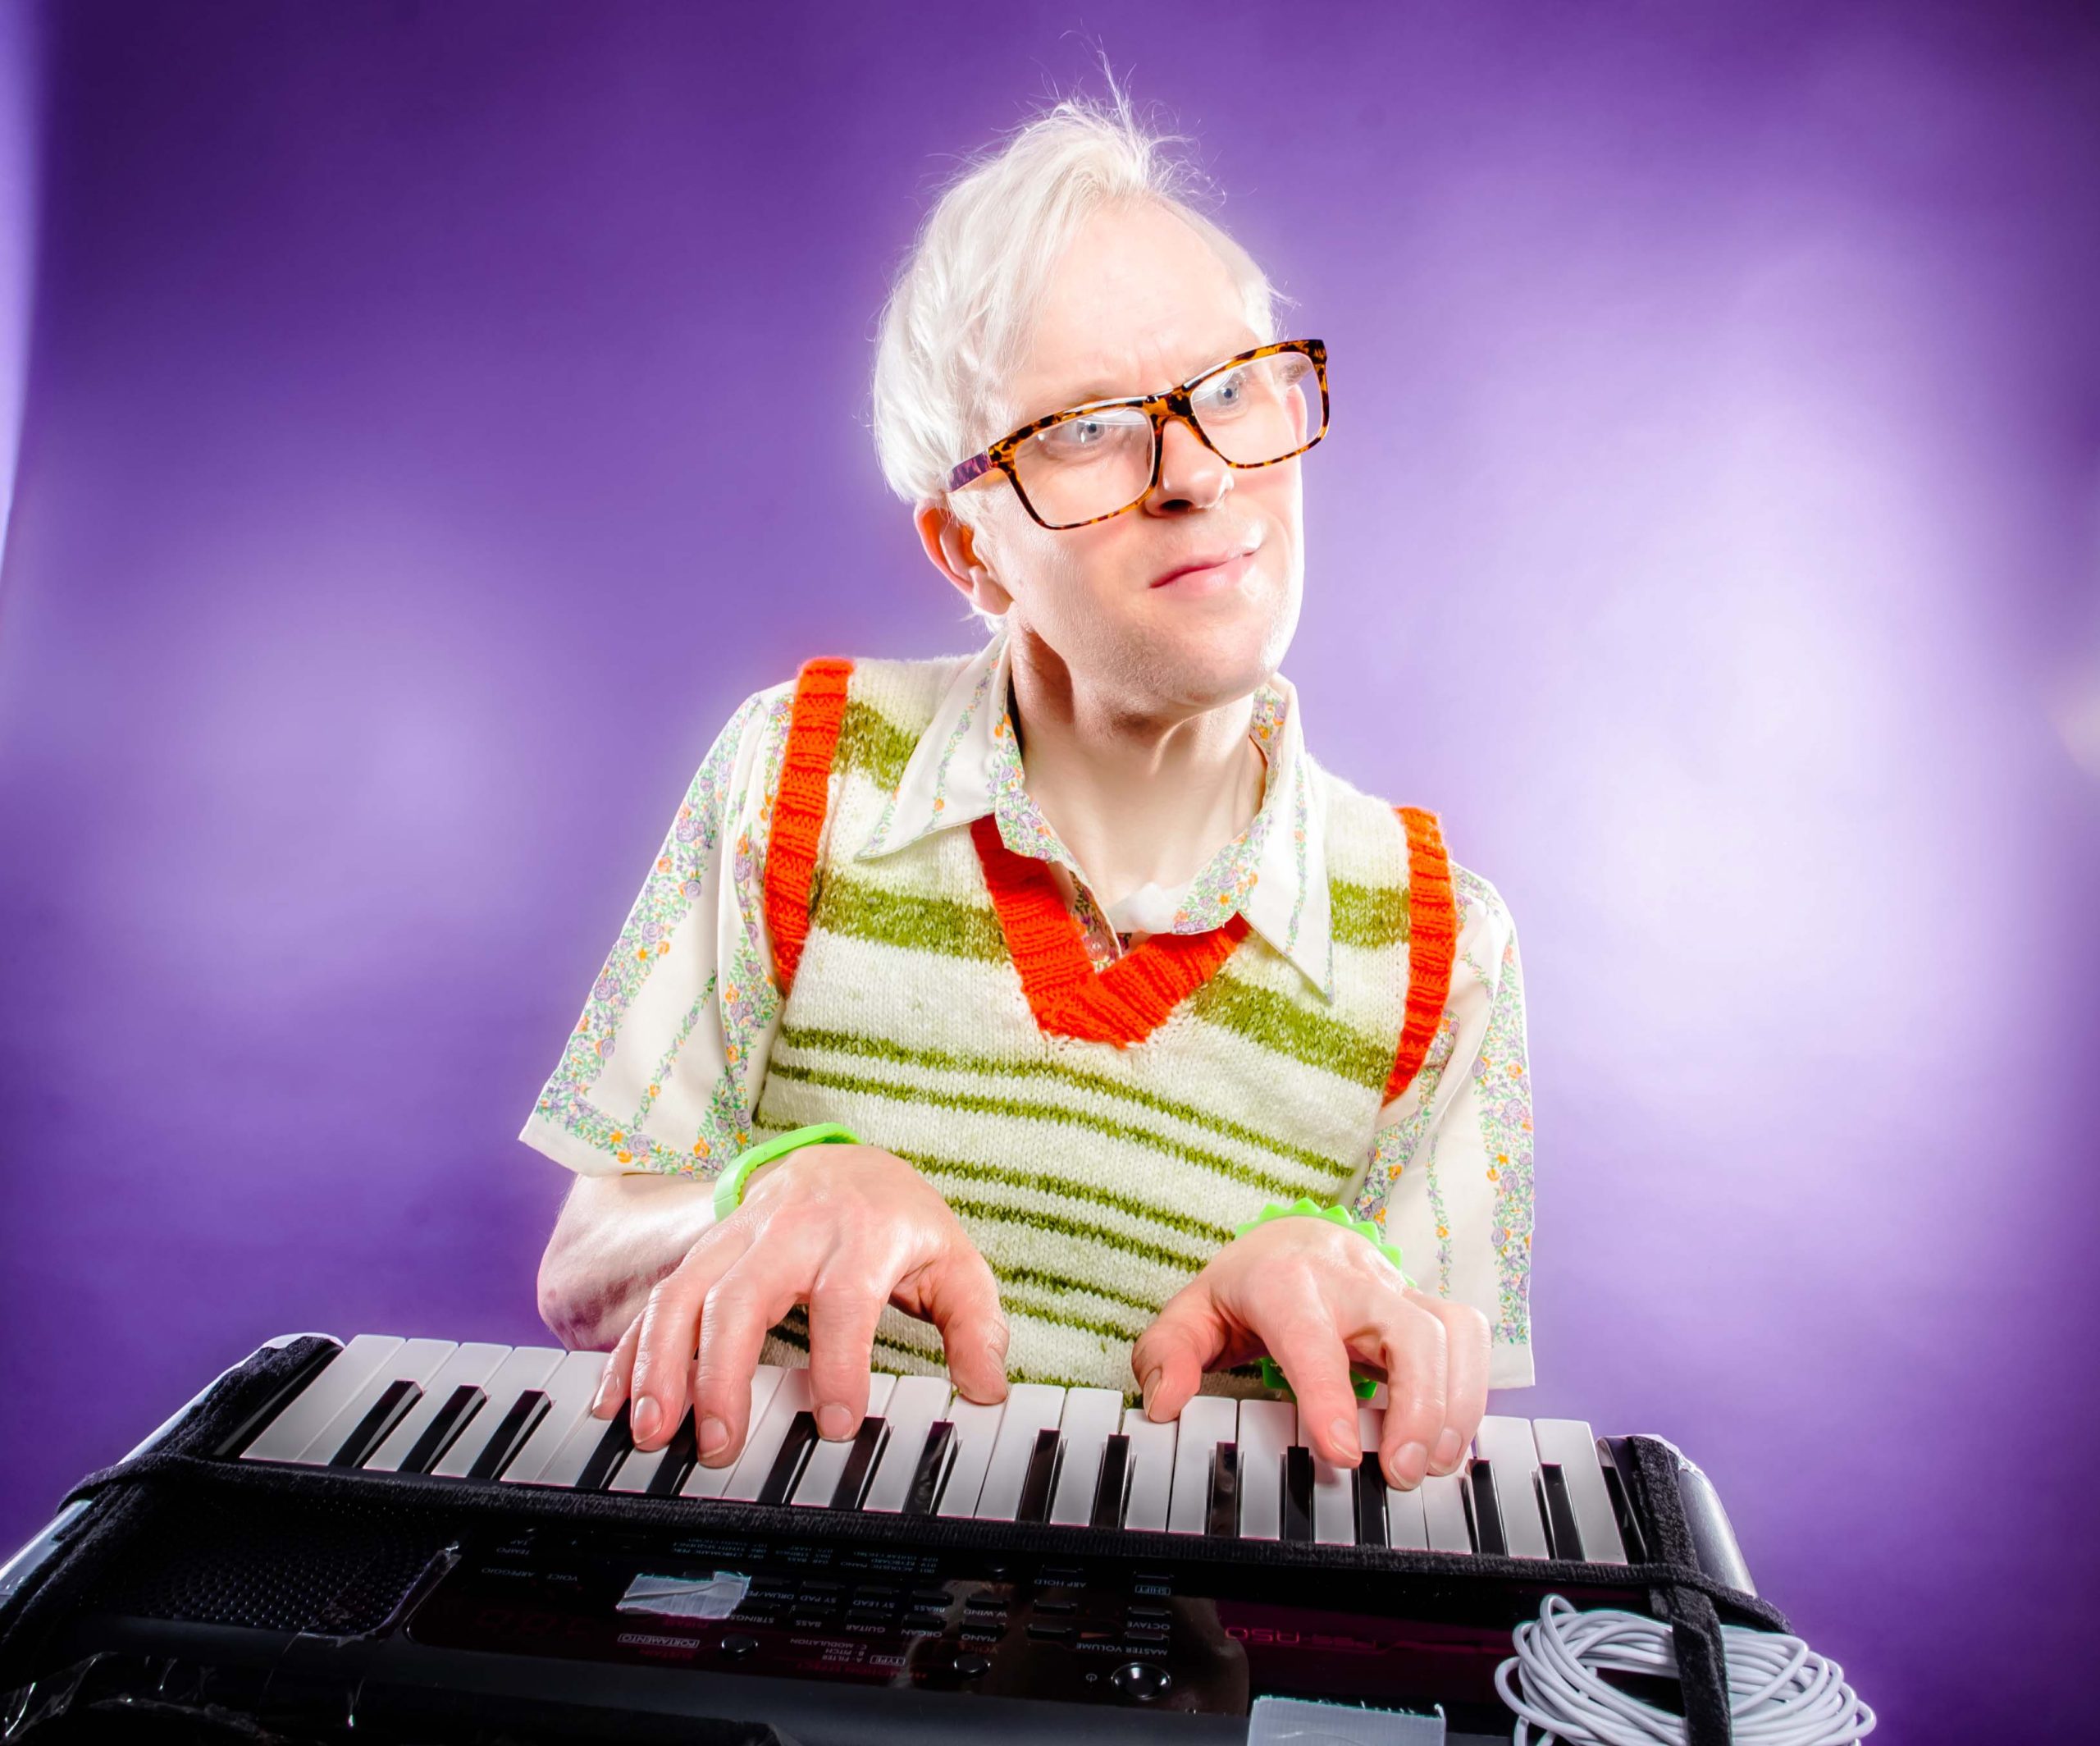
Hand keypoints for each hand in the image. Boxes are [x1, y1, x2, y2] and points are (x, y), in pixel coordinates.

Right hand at [588, 1144, 1008, 1466]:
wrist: (848, 1163)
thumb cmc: (901, 1224)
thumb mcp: (955, 1261)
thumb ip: (975, 1326)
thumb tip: (988, 1389)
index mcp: (860, 1233)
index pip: (845, 1297)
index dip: (839, 1360)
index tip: (834, 1422)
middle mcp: (790, 1231)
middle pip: (742, 1294)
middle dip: (721, 1372)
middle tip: (718, 1444)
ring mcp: (737, 1238)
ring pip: (684, 1293)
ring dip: (659, 1365)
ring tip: (653, 1431)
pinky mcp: (704, 1252)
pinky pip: (657, 1298)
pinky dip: (630, 1351)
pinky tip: (612, 1401)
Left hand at [1129, 1213, 1489, 1490]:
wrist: (1290, 1238)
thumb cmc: (1243, 1288)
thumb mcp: (1189, 1314)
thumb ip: (1167, 1354)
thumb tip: (1164, 1404)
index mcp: (1283, 1282)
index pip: (1313, 1336)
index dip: (1332, 1394)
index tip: (1341, 1454)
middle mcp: (1348, 1280)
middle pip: (1408, 1328)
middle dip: (1418, 1405)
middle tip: (1402, 1473)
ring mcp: (1395, 1289)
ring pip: (1452, 1329)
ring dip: (1454, 1403)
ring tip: (1432, 1464)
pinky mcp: (1424, 1304)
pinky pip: (1468, 1337)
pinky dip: (1471, 1390)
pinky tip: (1446, 1437)